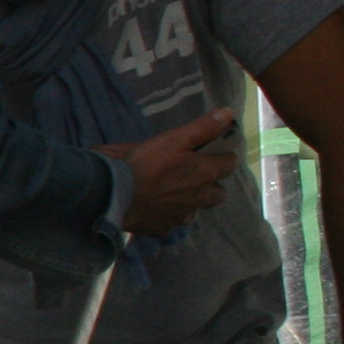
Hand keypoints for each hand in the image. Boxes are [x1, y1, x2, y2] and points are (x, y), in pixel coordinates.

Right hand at [112, 111, 238, 234]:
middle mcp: (200, 198)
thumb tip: (229, 113)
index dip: (221, 156)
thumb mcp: (173, 138)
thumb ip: (203, 127)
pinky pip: (174, 222)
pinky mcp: (164, 229)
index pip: (230, 163)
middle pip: (218, 192)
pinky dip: (169, 215)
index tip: (208, 153)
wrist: (112, 194)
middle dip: (210, 183)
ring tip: (172, 192)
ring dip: (191, 201)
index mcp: (205, 173)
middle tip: (191, 174)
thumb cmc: (143, 162)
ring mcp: (182, 217)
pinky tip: (155, 207)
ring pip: (196, 209)